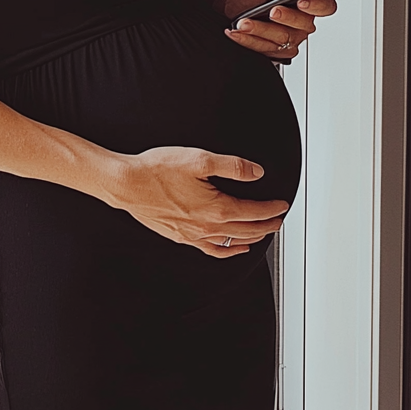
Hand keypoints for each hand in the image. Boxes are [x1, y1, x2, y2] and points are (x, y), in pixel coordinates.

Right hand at [109, 146, 288, 257]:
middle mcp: (206, 227)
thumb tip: (256, 172)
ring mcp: (193, 235)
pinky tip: (233, 247)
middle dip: (267, 225)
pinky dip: (228, 250)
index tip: (282, 205)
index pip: (253, 212)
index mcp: (216, 208)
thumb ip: (232, 166)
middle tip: (278, 220)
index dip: (272, 209)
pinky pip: (212, 250)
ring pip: (232, 242)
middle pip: (247, 230)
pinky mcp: (180, 237)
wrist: (127, 184)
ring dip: (252, 238)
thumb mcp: (199, 159)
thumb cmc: (157, 171)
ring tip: (262, 232)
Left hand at [221, 0, 336, 59]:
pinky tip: (237, 33)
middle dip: (285, 17)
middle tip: (271, 11)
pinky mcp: (279, 55)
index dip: (318, 5)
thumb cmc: (247, 4)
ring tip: (242, 23)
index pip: (325, 6)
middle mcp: (302, 25)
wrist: (228, 19)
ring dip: (259, 30)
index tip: (302, 1)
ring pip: (282, 39)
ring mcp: (292, 42)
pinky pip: (267, 51)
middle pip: (303, 25)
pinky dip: (249, 41)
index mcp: (306, 5)